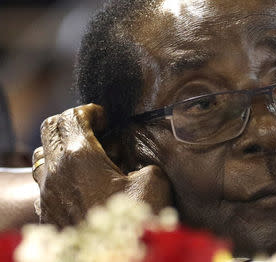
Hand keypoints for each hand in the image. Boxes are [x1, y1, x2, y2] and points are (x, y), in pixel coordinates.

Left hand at [32, 103, 171, 226]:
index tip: (105, 118)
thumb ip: (145, 162)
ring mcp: (47, 191)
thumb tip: (136, 164)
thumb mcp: (153, 182)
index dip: (90, 110)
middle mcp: (56, 170)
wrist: (110, 259)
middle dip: (72, 121)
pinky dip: (56, 169)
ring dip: (60, 145)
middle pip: (50, 128)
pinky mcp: (47, 210)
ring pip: (42, 152)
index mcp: (80, 156)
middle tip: (94, 129)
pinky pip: (42, 178)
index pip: (72, 116)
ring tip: (85, 154)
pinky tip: (78, 180)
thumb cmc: (132, 222)